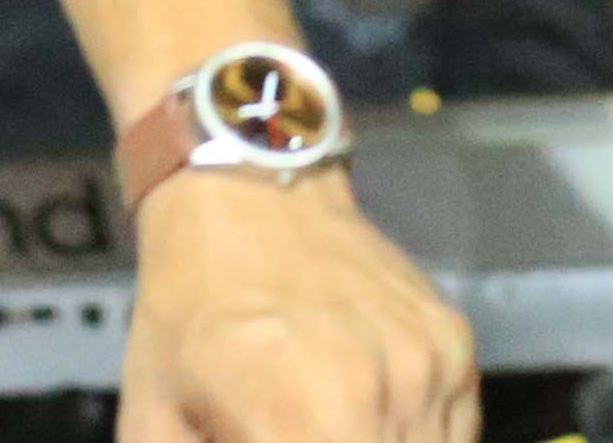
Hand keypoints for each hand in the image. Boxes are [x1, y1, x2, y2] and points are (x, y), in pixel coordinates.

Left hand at [118, 171, 472, 442]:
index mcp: (293, 415)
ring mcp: (429, 367)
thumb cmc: (188, 315)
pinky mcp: (456, 349)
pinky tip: (365, 430)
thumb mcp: (155, 427)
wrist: (249, 195)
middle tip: (307, 441)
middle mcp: (379, 390)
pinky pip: (454, 441)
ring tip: (321, 426)